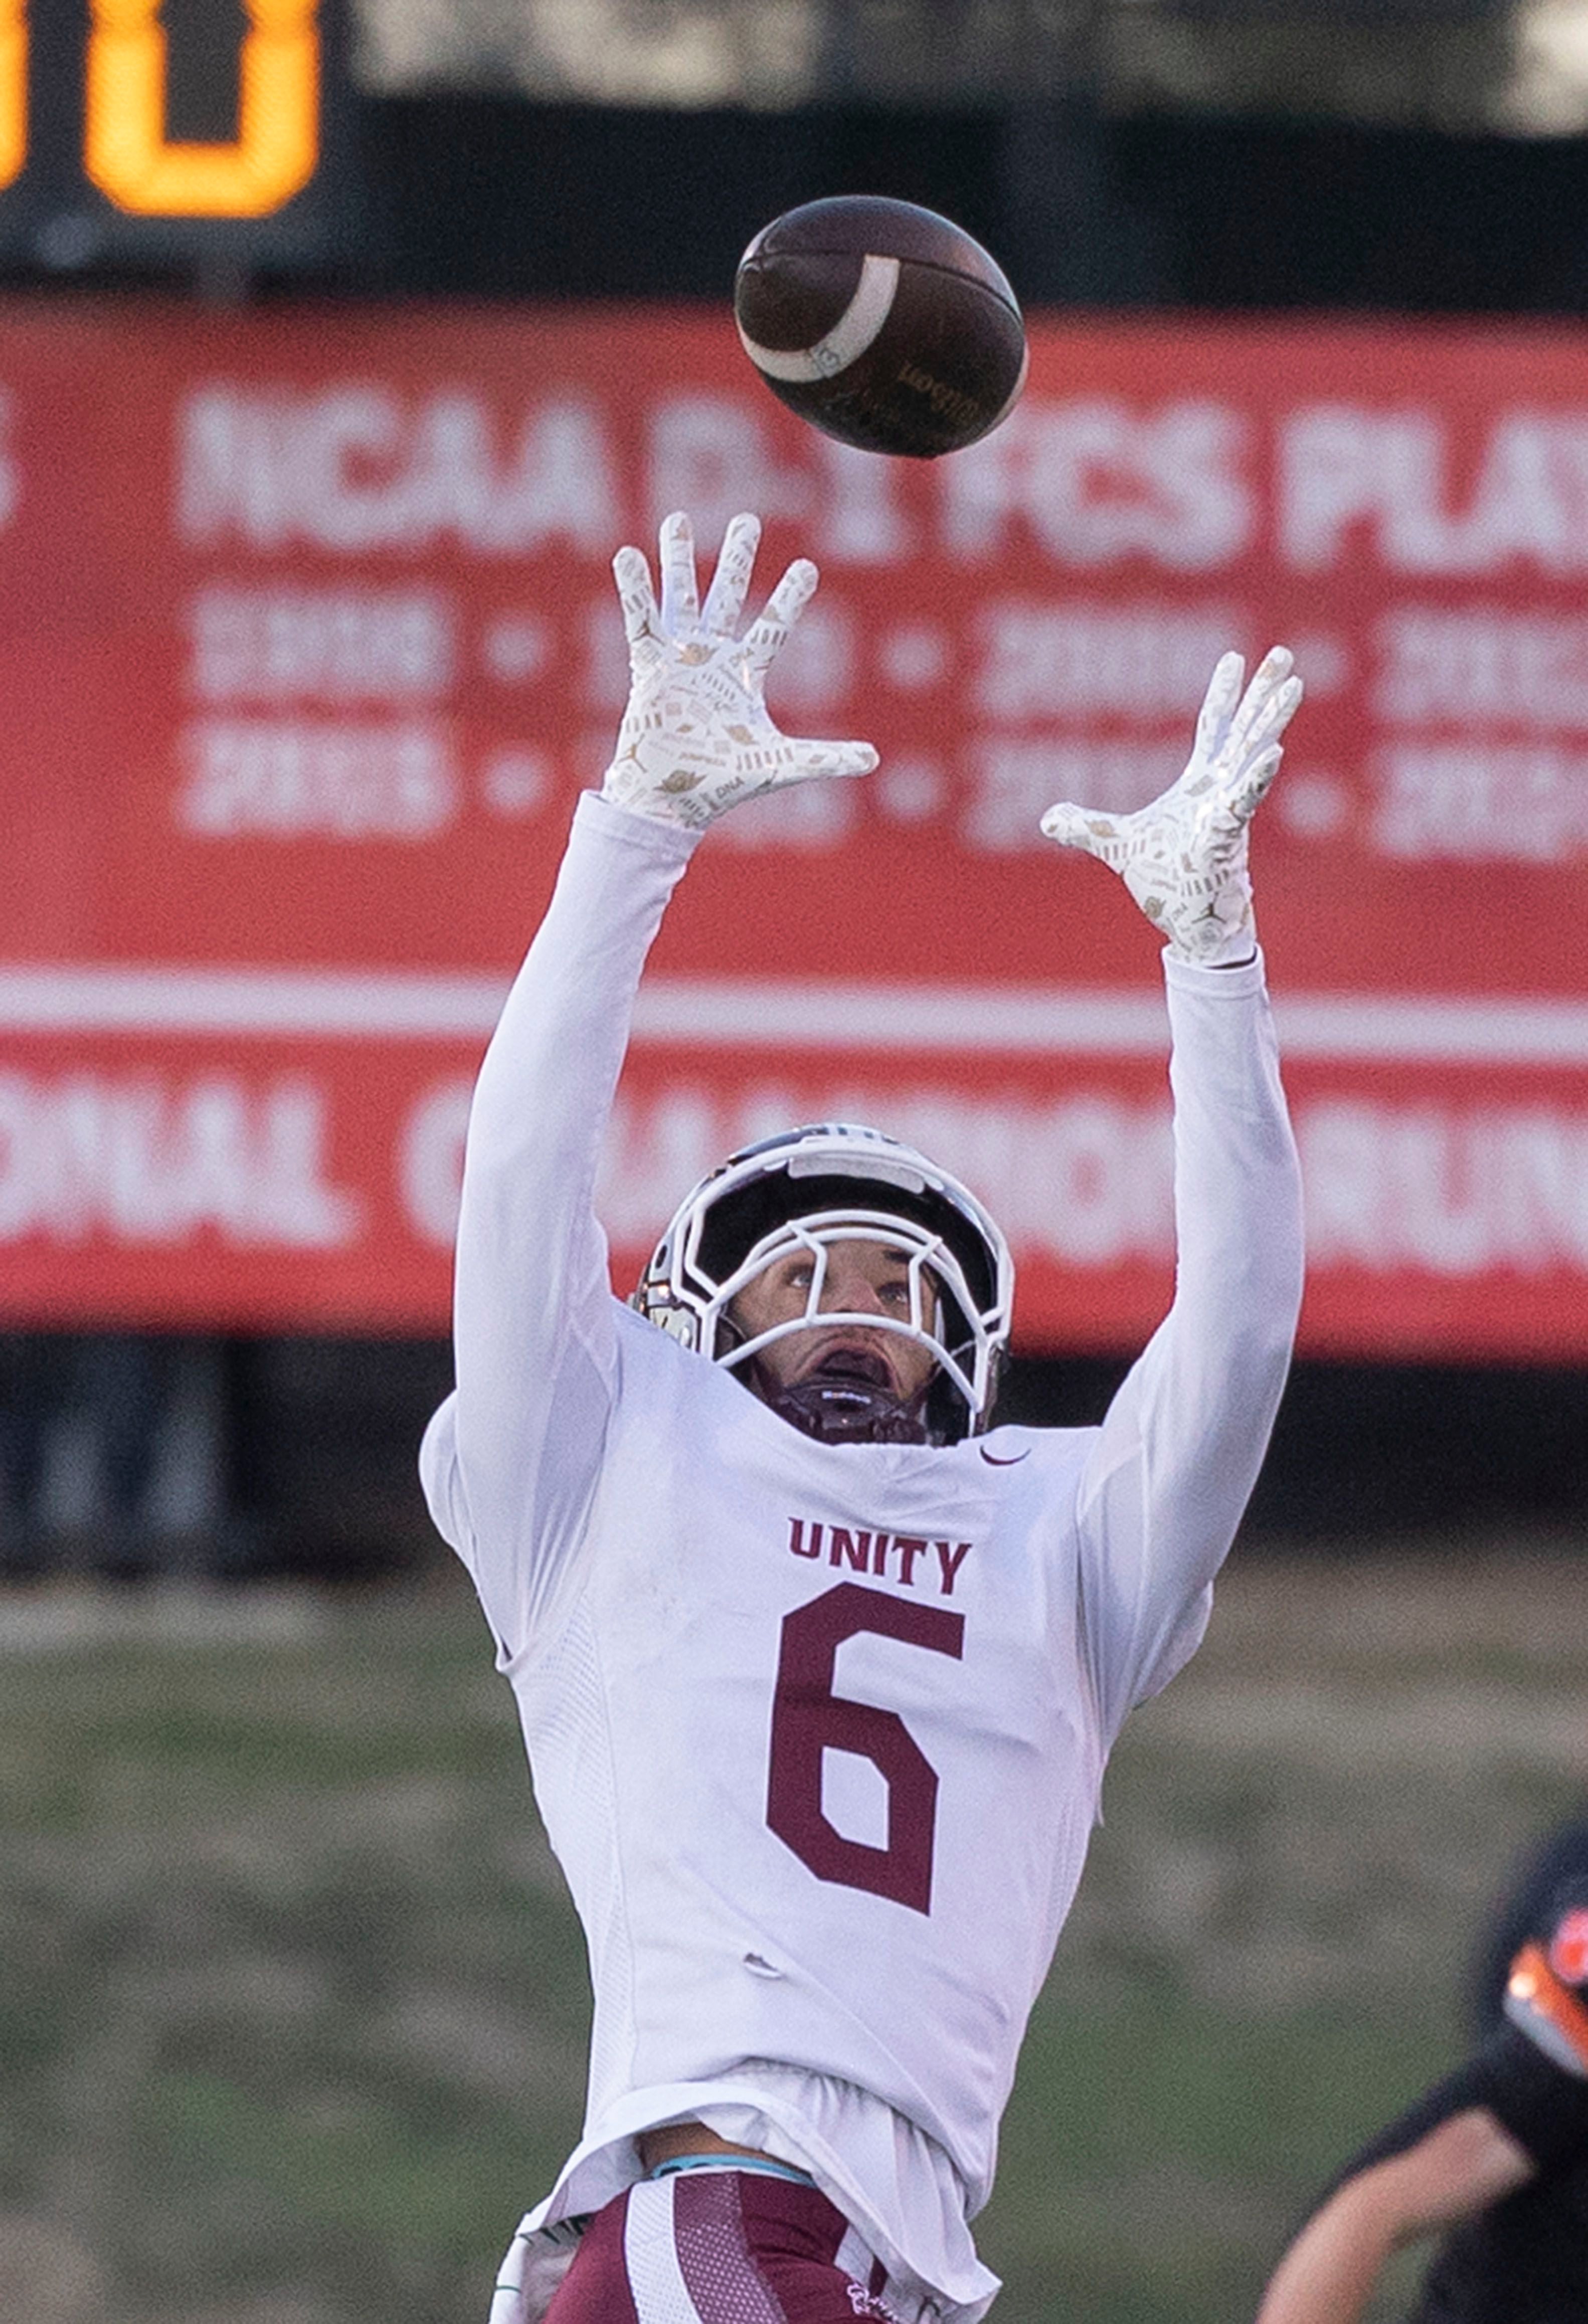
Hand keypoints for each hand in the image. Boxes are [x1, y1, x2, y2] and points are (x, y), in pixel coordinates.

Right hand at [600, 510, 877, 830]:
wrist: (675, 799)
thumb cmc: (724, 783)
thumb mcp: (782, 764)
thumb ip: (826, 758)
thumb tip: (874, 759)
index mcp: (744, 674)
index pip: (773, 626)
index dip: (790, 599)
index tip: (808, 568)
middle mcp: (712, 657)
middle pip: (728, 595)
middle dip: (737, 559)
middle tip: (747, 520)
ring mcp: (679, 658)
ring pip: (683, 597)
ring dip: (680, 560)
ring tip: (678, 520)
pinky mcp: (650, 666)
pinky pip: (641, 620)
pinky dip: (635, 589)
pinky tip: (629, 555)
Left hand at [1039, 647, 1302, 964]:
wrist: (1186, 924)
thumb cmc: (1165, 883)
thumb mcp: (1116, 845)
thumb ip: (1085, 827)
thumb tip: (1047, 818)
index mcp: (1200, 784)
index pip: (1214, 727)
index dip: (1224, 693)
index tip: (1235, 657)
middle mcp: (1220, 790)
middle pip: (1245, 730)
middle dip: (1263, 693)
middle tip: (1285, 654)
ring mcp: (1226, 811)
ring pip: (1254, 756)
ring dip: (1272, 722)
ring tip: (1294, 688)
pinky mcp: (1225, 838)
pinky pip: (1243, 803)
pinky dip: (1256, 779)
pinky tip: (1274, 753)